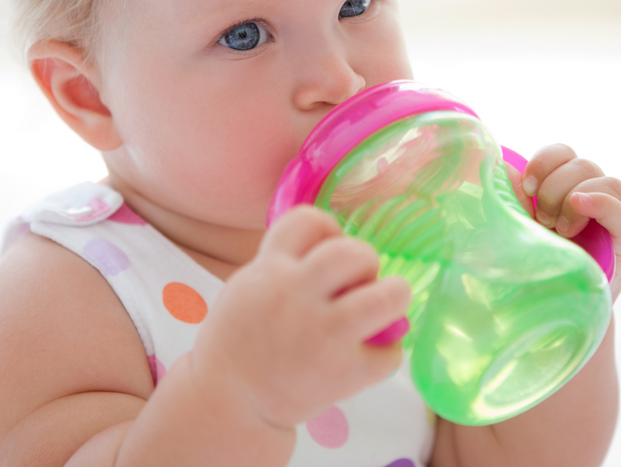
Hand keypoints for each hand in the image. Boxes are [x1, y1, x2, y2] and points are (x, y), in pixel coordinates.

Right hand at [189, 205, 411, 430]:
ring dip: (394, 297)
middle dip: (366, 262)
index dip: (328, 229)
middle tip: (360, 283)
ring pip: (387, 296)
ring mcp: (322, 334)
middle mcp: (296, 295)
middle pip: (354, 252)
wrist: (226, 401)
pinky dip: (385, 354)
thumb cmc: (242, 340)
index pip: (309, 220)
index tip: (330, 250)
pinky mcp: (342, 373)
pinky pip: (390, 352)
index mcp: (270, 269)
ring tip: (385, 309)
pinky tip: (367, 356)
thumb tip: (339, 248)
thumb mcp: (248, 286)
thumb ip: (285, 264)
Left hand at [504, 144, 620, 301]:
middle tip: (542, 219)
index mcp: (566, 188)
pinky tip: (579, 206)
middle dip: (554, 187)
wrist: (557, 311)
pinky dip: (600, 203)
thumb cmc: (537, 264)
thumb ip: (514, 199)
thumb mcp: (522, 228)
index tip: (526, 186)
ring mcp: (613, 216)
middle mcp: (593, 196)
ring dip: (574, 199)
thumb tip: (503, 168)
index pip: (563, 154)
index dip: (544, 162)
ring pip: (605, 181)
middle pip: (582, 164)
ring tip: (560, 229)